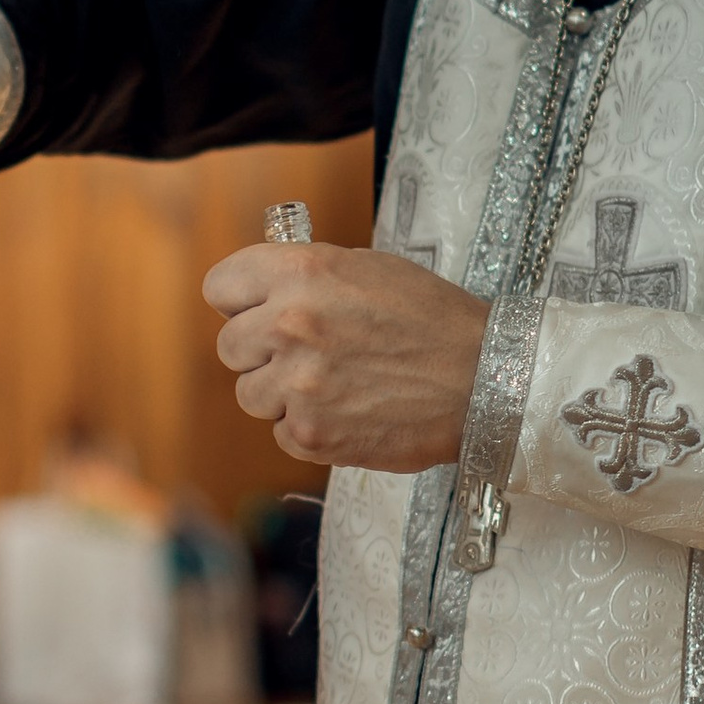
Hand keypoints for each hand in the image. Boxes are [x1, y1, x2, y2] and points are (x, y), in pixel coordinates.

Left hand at [202, 241, 491, 471]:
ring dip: (281, 393)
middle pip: (229, 346)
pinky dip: (308, 427)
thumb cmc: (433, 320)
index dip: (239, 301)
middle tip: (305, 353)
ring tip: (332, 384)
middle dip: (260, 350)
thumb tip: (258, 294)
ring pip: (250, 395)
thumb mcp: (366, 268)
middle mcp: (290, 325)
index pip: (219, 286)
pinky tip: (348, 410)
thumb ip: (304, 277)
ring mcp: (298, 385)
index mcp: (301, 273)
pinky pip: (281, 433)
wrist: (484, 377)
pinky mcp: (312, 435)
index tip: (254, 310)